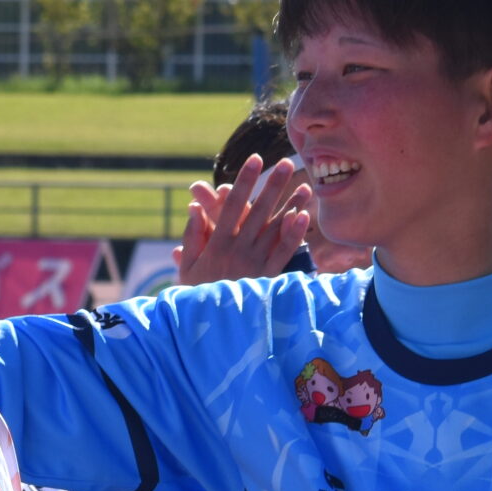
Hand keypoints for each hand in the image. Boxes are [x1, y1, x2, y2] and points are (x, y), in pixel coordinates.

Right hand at [172, 154, 312, 286]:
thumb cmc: (196, 295)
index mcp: (217, 244)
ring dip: (290, 206)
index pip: (233, 205)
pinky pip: (283, 254)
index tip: (254, 161)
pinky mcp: (268, 278)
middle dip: (273, 186)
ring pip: (275, 229)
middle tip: (287, 163)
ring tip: (304, 186)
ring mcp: (255, 264)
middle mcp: (238, 250)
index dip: (244, 182)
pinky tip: (303, 218)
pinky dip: (294, 235)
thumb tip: (195, 208)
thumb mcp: (187, 267)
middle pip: (259, 211)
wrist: (211, 330)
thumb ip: (192, 236)